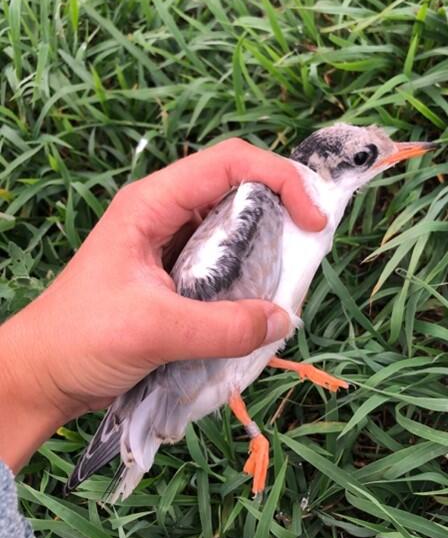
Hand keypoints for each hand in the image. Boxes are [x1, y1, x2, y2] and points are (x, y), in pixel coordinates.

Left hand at [0, 139, 325, 470]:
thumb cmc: (82, 338)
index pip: (230, 162)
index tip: (313, 220)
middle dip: (281, 214)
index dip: (281, 180)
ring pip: (235, 231)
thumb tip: (283, 320)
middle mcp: (166, 215)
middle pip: (238, 191)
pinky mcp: (177, 279)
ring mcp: (171, 247)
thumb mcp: (154, 329)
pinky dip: (249, 282)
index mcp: (153, 203)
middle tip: (310, 252)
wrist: (44, 375)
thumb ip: (222, 327)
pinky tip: (260, 307)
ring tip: (289, 282)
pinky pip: (226, 267)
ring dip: (267, 252)